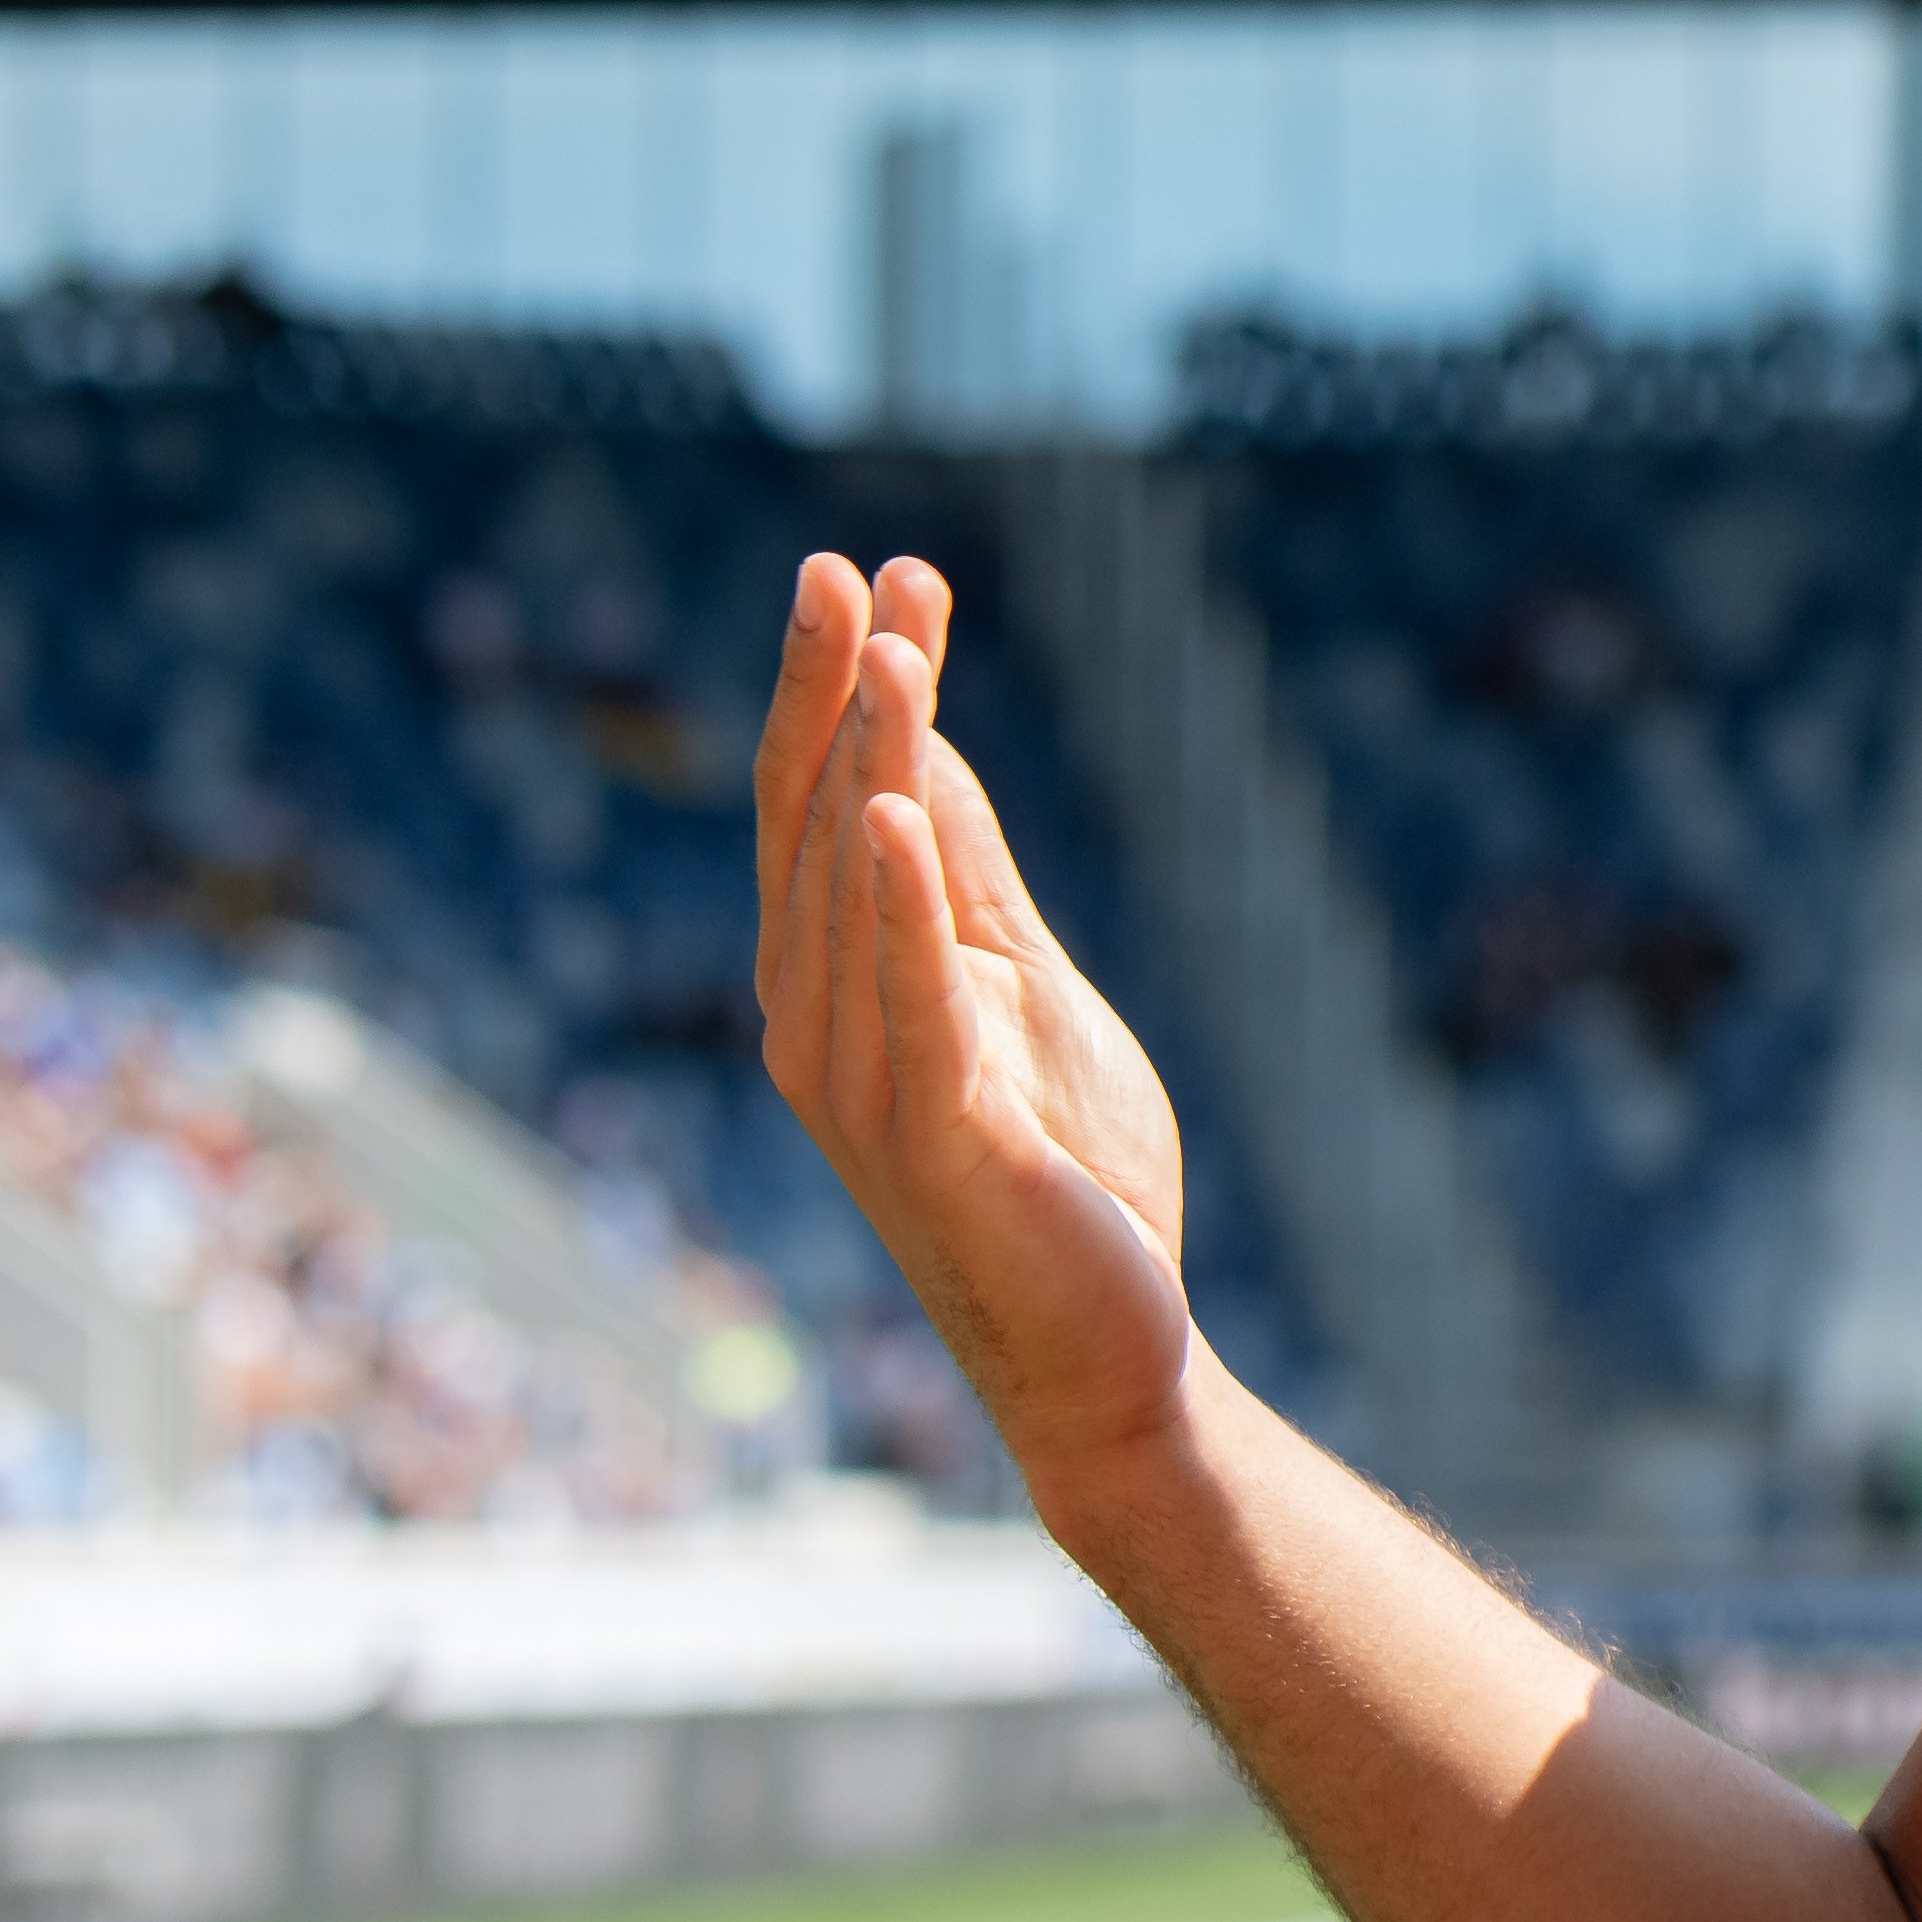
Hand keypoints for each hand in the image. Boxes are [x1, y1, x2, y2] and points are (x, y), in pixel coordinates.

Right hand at [752, 554, 1196, 1466]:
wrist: (1109, 1353)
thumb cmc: (1064, 1178)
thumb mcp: (1020, 989)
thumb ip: (967, 882)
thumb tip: (921, 756)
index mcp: (835, 989)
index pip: (821, 810)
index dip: (841, 689)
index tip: (881, 570)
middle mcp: (817, 1029)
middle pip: (811, 830)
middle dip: (835, 695)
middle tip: (852, 568)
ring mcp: (866, 1088)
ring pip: (847, 895)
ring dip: (868, 762)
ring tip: (891, 647)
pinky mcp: (938, 1139)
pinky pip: (908, 999)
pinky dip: (895, 901)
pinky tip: (893, 808)